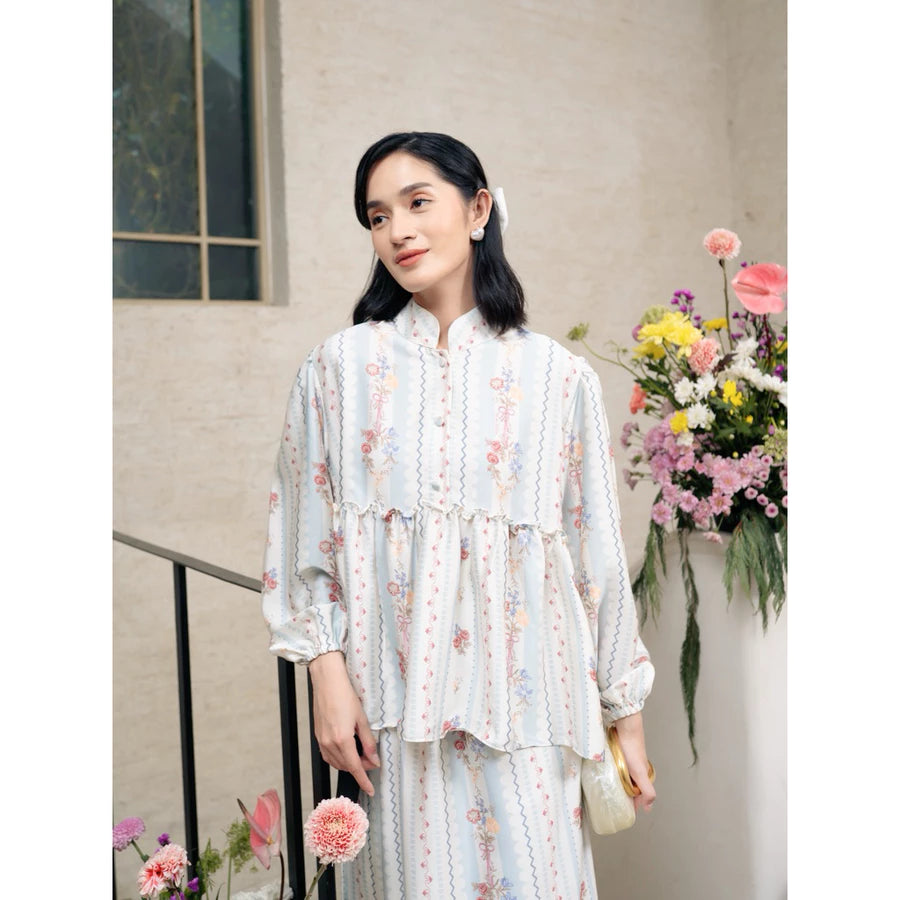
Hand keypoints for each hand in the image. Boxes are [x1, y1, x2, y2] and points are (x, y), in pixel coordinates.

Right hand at [308, 651, 379, 796]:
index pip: (355, 768)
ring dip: (349, 763)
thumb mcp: (362, 718)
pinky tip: (347, 751)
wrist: (327, 681)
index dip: (364, 780)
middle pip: (346, 766)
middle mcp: (329, 743)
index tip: (370, 789)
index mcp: (342, 740)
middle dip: (360, 768)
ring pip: (336, 762)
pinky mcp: (318, 735)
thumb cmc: (344, 695)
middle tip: (372, 760)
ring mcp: (321, 740)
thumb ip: (368, 742)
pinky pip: (328, 755)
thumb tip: (374, 759)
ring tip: (361, 754)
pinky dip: (338, 758)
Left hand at [614, 711, 655, 812]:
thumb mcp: (639, 772)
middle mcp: (637, 769)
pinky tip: (606, 773)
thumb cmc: (632, 748)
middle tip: (613, 802)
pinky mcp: (621, 753)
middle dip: (625, 795)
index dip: (634, 804)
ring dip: (619, 784)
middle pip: (633, 786)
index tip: (623, 812)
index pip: (640, 795)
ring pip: (625, 777)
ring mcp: (629, 761)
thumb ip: (647, 790)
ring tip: (608, 789)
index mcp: (643, 775)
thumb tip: (649, 808)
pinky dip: (614, 773)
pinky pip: (618, 767)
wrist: (626, 726)